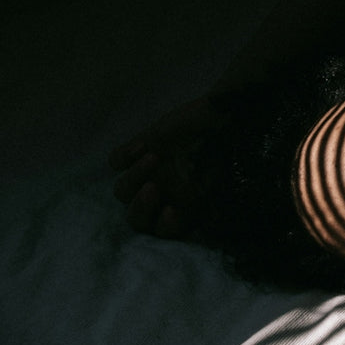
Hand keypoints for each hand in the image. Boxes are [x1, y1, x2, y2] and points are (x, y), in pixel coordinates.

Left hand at [109, 95, 230, 238]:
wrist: (223, 113)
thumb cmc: (227, 150)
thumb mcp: (225, 182)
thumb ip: (211, 207)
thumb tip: (207, 222)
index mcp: (181, 210)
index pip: (164, 231)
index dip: (165, 227)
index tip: (173, 210)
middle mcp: (160, 197)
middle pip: (136, 218)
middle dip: (141, 207)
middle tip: (152, 188)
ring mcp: (145, 175)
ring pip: (122, 191)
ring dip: (135, 177)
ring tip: (154, 157)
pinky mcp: (136, 151)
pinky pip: (116, 161)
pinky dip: (124, 156)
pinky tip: (143, 146)